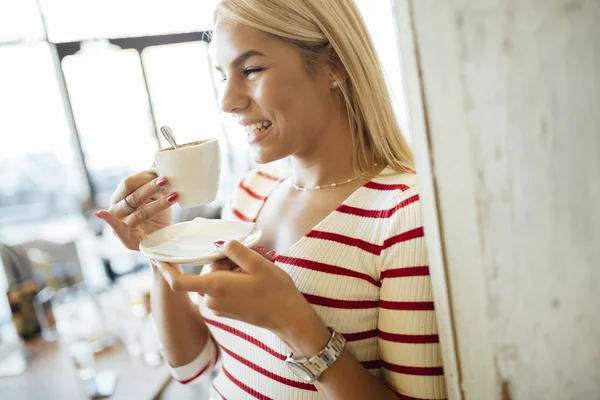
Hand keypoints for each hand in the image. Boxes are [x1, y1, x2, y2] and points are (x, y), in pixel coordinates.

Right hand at [95, 170, 178, 250]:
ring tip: (174, 196)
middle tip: (166, 180)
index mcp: (122, 194)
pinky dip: (109, 221)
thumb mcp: (157, 195)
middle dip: (151, 187)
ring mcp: (119, 221)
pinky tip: (101, 213)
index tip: (163, 173)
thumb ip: (154, 179)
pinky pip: (116, 227)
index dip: (146, 177)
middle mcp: (118, 206)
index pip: (130, 182)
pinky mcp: (123, 236)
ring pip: (139, 212)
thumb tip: (159, 159)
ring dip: (158, 204)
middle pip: (134, 195)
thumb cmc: (155, 214)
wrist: (159, 239)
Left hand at [152, 242, 310, 333]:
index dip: (166, 269)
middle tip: (250, 259)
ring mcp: (218, 308)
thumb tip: (219, 243)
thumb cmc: (275, 290)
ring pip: (216, 279)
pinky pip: (222, 288)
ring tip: (255, 272)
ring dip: (232, 270)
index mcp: (215, 287)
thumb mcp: (258, 263)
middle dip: (224, 261)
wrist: (289, 318)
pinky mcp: (226, 311)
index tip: (157, 258)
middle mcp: (212, 300)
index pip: (178, 282)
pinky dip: (234, 280)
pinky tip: (253, 281)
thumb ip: (234, 250)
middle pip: (206, 271)